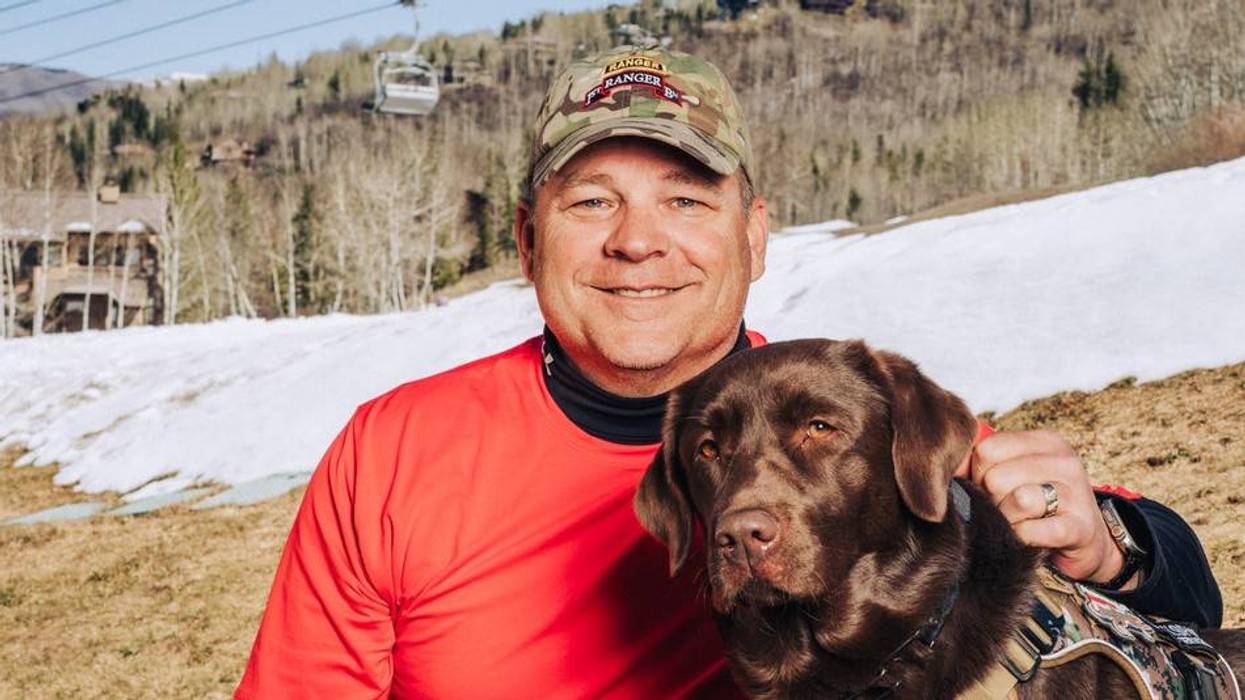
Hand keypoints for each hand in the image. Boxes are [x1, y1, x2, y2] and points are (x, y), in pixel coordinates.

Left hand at [955, 429, 1135, 589]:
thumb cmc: (1038, 503)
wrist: (1086, 540)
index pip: (986, 449)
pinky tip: (1031, 537)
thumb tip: (941, 464)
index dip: (978, 474)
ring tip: (1021, 523)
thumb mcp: (1014, 472)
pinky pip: (1032, 530)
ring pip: (1017, 501)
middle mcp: (1064, 460)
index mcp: (1045, 441)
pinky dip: (1024, 538)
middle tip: (1009, 510)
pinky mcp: (1080, 527)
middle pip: (996, 477)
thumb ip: (980, 461)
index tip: (993, 488)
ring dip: (1009, 521)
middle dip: (993, 501)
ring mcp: (1076, 493)